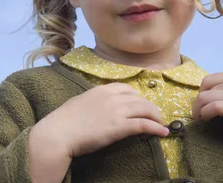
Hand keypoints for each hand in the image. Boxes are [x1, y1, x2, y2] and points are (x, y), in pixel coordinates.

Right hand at [32, 83, 168, 158]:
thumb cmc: (64, 120)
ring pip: (146, 109)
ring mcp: (117, 111)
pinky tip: (163, 132)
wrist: (59, 132)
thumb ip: (93, 101)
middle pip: (140, 99)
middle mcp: (112, 97)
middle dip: (150, 108)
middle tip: (154, 117)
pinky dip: (156, 128)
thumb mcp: (80, 102)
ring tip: (161, 124)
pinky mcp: (120, 126)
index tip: (141, 106)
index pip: (127, 89)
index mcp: (102, 89)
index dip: (137, 98)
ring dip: (157, 117)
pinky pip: (145, 124)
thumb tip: (97, 106)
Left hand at [192, 72, 222, 151]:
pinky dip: (204, 114)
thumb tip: (213, 98)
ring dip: (198, 110)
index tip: (202, 104)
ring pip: (203, 98)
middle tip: (199, 114)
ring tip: (201, 119)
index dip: (202, 93)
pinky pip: (211, 107)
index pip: (208, 80)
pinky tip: (208, 120)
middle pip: (204, 89)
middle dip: (198, 102)